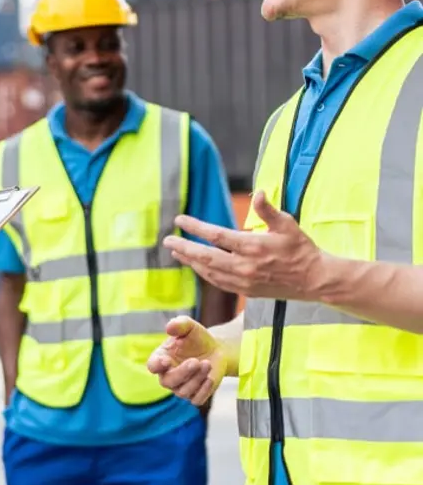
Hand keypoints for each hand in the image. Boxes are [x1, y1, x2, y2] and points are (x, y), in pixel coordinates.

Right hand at [146, 316, 226, 406]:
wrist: (216, 350)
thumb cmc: (197, 337)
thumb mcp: (190, 326)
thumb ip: (179, 324)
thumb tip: (169, 327)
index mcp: (161, 358)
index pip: (152, 366)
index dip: (157, 365)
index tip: (166, 361)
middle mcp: (167, 375)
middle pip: (168, 382)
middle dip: (183, 372)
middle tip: (196, 361)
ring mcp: (180, 387)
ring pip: (183, 391)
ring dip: (197, 378)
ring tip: (207, 364)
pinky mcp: (194, 395)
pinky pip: (196, 400)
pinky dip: (203, 390)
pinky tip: (210, 378)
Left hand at [163, 190, 326, 299]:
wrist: (315, 280)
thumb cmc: (301, 249)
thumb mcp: (288, 224)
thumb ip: (269, 210)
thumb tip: (259, 192)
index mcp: (253, 247)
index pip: (215, 236)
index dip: (195, 227)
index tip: (179, 219)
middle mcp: (245, 266)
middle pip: (205, 256)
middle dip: (184, 247)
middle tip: (168, 240)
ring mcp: (244, 281)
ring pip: (209, 272)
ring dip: (191, 261)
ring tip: (177, 252)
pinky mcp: (247, 291)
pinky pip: (219, 282)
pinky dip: (204, 274)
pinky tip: (196, 266)